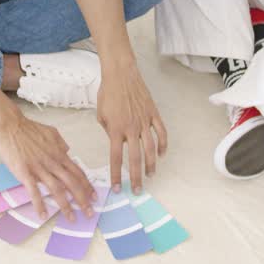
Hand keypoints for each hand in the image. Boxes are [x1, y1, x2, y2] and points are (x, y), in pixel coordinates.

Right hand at [0, 113, 95, 221]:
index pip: (78, 172)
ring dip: (66, 205)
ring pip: (57, 189)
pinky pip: (34, 191)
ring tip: (71, 218)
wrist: (10, 125)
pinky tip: (43, 215)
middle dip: (83, 199)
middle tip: (89, 213)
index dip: (87, 186)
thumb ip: (60, 143)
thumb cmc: (29, 128)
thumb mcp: (51, 132)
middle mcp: (53, 162)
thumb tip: (68, 151)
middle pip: (72, 183)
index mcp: (59, 154)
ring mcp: (39, 168)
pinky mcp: (25, 172)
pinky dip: (39, 204)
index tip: (94, 197)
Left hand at [97, 61, 167, 193]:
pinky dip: (163, 145)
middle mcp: (131, 128)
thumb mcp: (100, 114)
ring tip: (150, 175)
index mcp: (116, 130)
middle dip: (136, 177)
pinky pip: (161, 133)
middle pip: (136, 159)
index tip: (117, 187)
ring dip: (151, 165)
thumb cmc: (108, 92)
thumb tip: (116, 141)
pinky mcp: (153, 114)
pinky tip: (161, 154)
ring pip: (151, 149)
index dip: (116, 175)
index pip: (116, 158)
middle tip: (137, 189)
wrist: (121, 74)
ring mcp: (144, 121)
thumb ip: (108, 131)